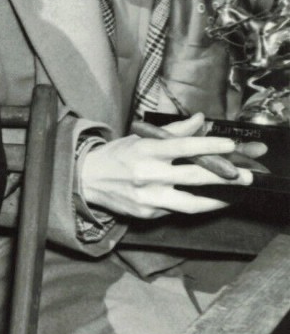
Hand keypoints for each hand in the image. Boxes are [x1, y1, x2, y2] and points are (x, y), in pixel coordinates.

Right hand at [81, 114, 252, 218]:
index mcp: (145, 150)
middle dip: (225, 176)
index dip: (209, 147)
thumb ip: (173, 132)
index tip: (231, 146)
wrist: (87, 179)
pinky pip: (178, 210)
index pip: (183, 147)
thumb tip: (200, 120)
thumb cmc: (117, 155)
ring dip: (218, 199)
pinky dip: (196, 205)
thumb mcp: (140, 138)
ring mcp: (148, 197)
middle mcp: (147, 174)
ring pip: (192, 202)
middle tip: (247, 176)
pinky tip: (208, 201)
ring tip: (234, 195)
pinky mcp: (148, 213)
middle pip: (194, 176)